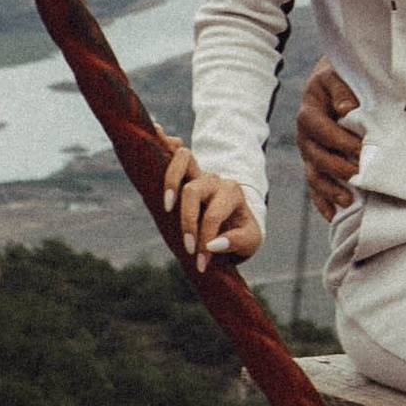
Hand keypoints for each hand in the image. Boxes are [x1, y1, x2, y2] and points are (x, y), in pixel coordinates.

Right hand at [161, 143, 262, 265]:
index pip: (212, 215)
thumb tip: (212, 244)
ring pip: (184, 159)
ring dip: (170, 180)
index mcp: (232, 194)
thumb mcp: (250, 242)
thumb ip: (236, 242)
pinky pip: (175, 150)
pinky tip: (155, 141)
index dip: (204, 240)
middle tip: (187, 248)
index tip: (201, 264)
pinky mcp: (185, 174)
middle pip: (193, 190)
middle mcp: (215, 180)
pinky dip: (164, 143)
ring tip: (166, 206)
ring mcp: (199, 174)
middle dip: (187, 221)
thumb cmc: (242, 232)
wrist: (238, 222)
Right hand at [294, 59, 364, 224]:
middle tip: (359, 176)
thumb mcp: (336, 75)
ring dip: (329, 189)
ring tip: (347, 200)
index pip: (320, 129)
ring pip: (313, 175)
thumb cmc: (339, 77)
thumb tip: (346, 109)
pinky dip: (322, 202)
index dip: (339, 140)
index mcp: (309, 112)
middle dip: (337, 168)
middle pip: (315, 156)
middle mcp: (304, 135)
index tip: (360, 149)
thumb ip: (340, 89)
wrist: (333, 80)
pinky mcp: (314, 164)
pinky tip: (333, 215)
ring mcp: (308, 152)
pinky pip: (314, 186)